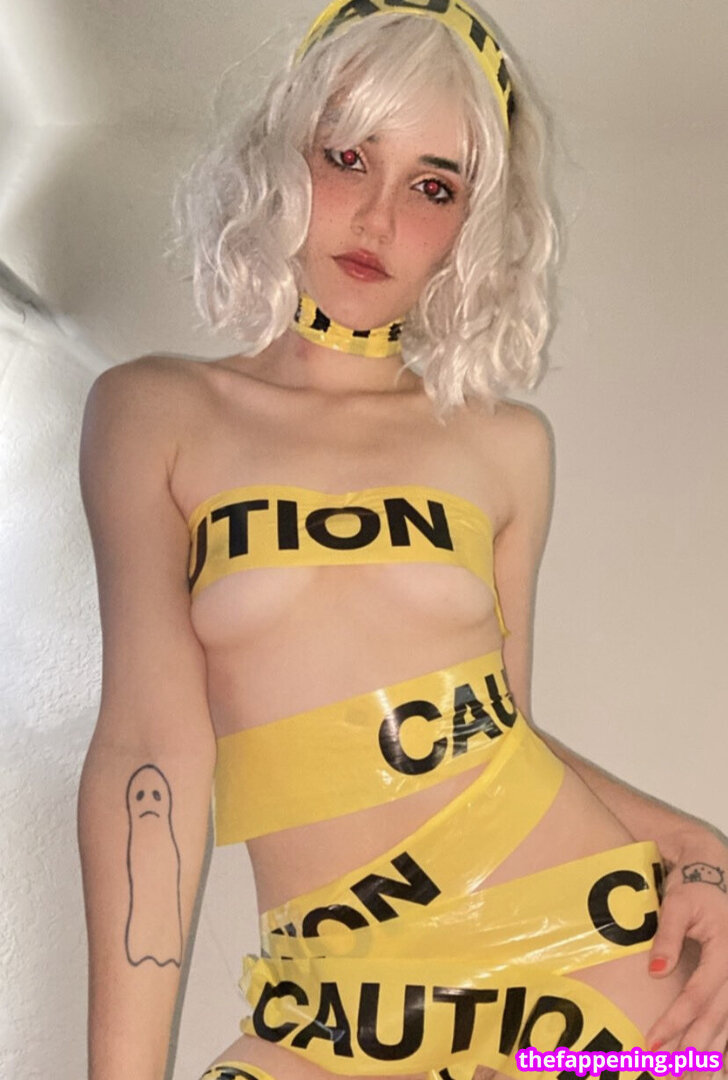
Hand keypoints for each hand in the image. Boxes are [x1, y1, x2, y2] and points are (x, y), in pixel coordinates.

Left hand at [645, 831, 727, 1064]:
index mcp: (726, 950)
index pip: (698, 995)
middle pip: (718, 1016)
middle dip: (693, 1046)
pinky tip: (717, 1064)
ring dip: (712, 1052)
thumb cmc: (693, 890)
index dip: (675, 1020)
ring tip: (693, 1078)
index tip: (652, 1041)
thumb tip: (655, 973)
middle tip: (670, 1072)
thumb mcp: (677, 904)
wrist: (713, 874)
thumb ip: (667, 937)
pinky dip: (727, 1042)